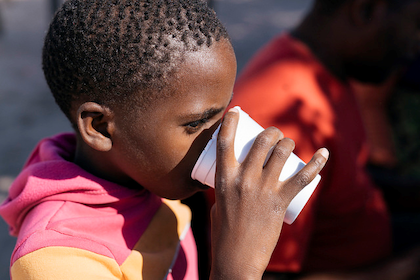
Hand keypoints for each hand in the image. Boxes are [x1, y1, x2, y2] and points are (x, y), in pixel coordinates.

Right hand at [210, 107, 328, 279]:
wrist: (236, 259)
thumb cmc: (224, 232)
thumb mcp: (219, 203)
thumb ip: (227, 185)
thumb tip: (238, 173)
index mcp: (223, 178)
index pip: (225, 141)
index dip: (231, 121)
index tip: (236, 110)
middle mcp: (243, 179)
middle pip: (261, 141)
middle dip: (271, 131)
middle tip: (274, 135)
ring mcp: (263, 189)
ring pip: (282, 152)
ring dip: (288, 141)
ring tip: (289, 143)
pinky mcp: (280, 201)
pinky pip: (303, 176)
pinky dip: (317, 162)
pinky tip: (324, 152)